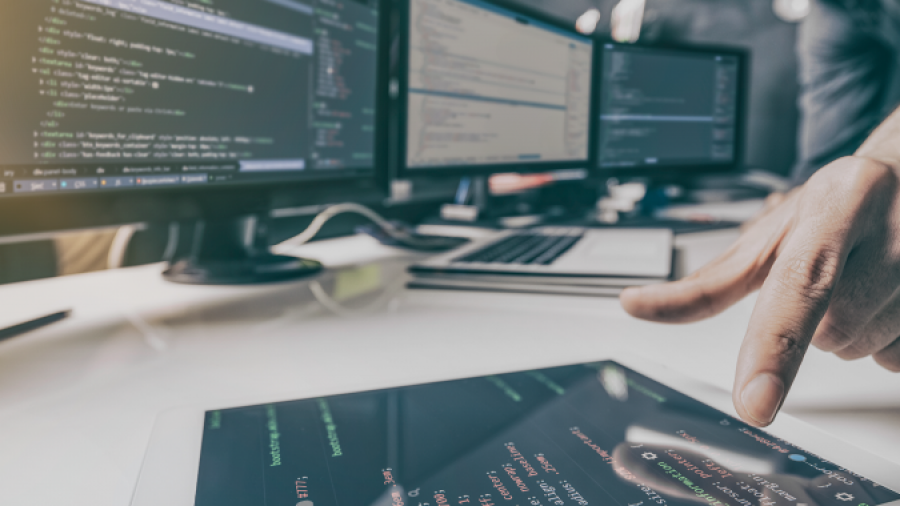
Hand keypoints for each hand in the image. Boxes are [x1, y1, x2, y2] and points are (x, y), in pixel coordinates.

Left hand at [620, 156, 899, 426]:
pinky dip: (886, 338)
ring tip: (864, 278)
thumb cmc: (833, 207)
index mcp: (832, 211)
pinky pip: (897, 357)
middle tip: (832, 276)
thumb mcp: (768, 234)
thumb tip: (633, 305)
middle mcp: (887, 236)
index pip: (796, 291)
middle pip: (828, 335)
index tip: (754, 404)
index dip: (773, 350)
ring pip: (862, 349)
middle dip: (819, 320)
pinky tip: (889, 295)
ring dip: (852, 329)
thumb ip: (708, 282)